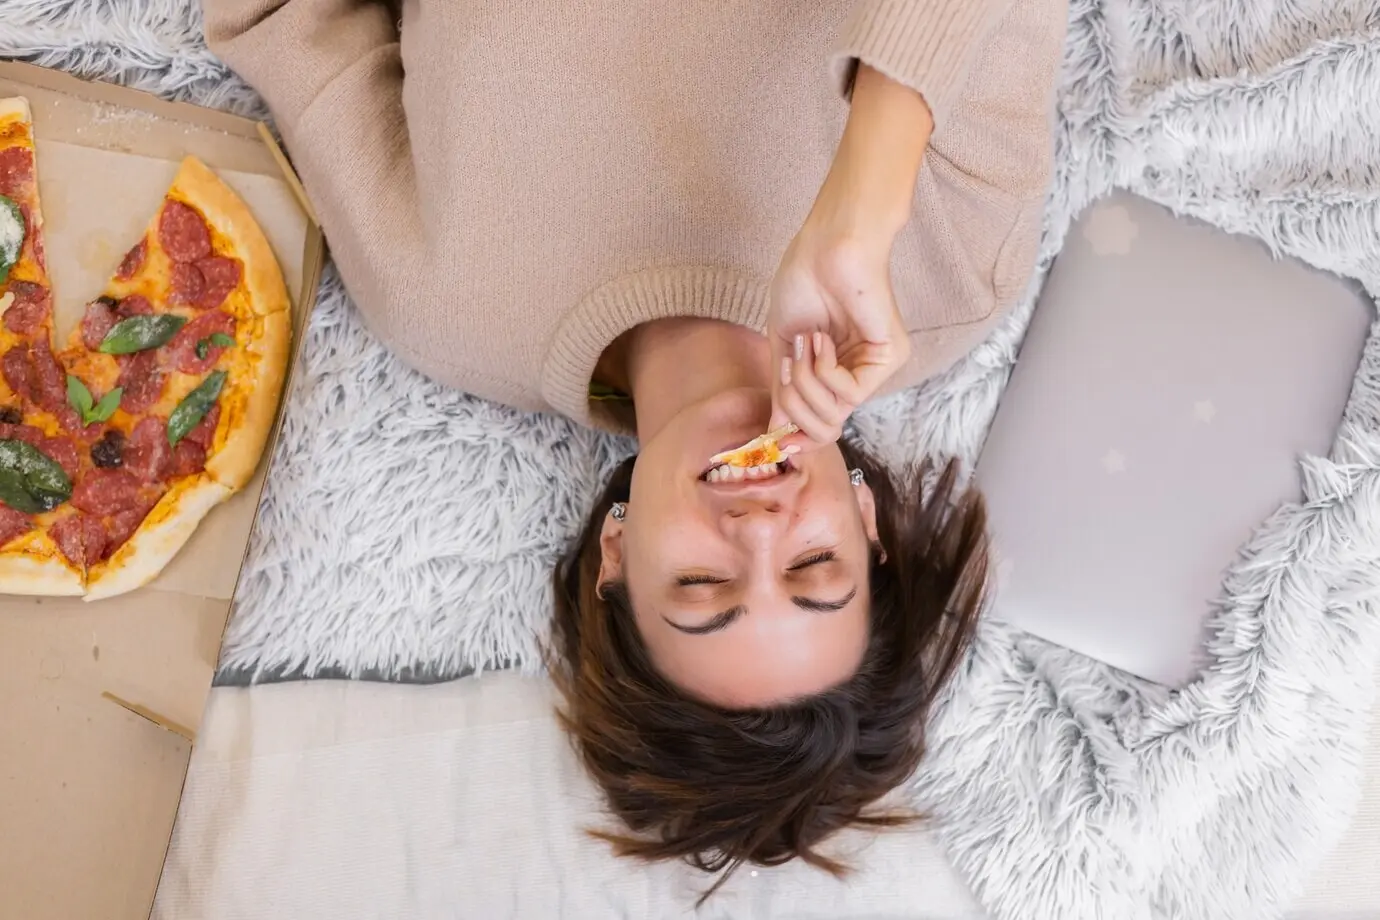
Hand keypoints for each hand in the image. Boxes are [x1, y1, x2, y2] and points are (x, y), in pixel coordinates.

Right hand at [767, 232, 909, 448]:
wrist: (826, 246)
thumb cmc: (803, 281)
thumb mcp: (782, 346)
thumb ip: (782, 391)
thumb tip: (775, 432)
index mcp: (833, 372)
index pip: (820, 427)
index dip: (796, 437)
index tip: (774, 440)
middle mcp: (857, 375)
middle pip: (824, 428)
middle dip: (795, 406)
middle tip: (787, 368)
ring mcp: (874, 368)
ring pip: (835, 414)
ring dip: (806, 382)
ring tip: (806, 343)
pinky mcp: (889, 358)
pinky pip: (850, 394)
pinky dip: (826, 370)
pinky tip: (823, 339)